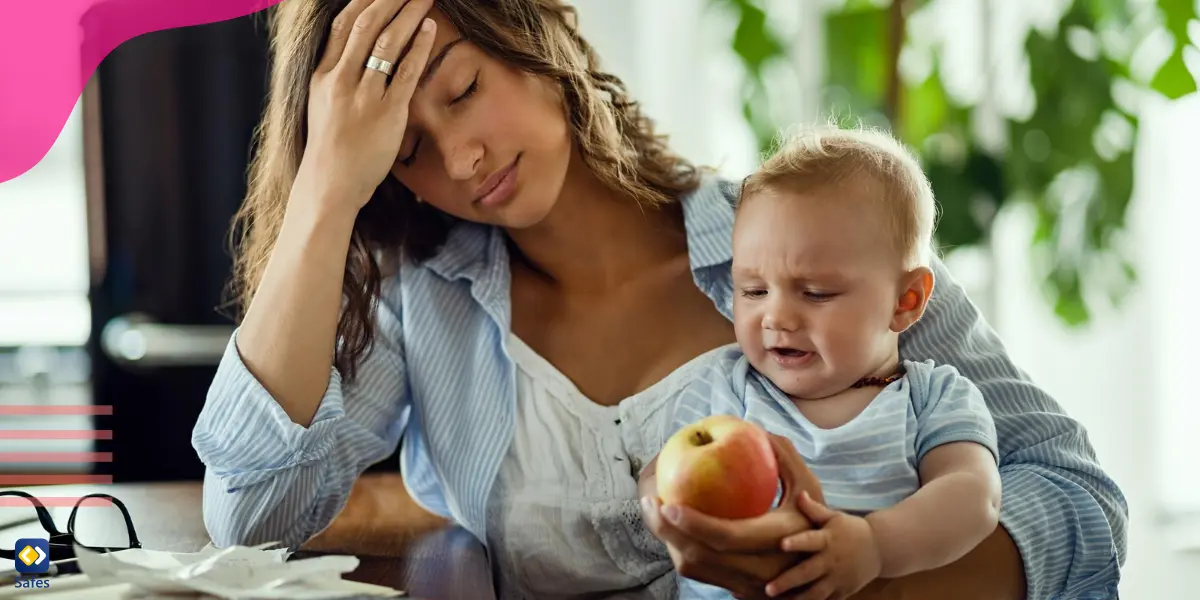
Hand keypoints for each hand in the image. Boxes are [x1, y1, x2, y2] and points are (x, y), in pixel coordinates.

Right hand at [298, 0, 435, 207]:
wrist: (331, 183)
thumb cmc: (331, 146)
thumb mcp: (322, 102)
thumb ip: (336, 73)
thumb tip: (353, 49)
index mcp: (322, 74)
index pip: (343, 24)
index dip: (365, 0)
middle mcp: (340, 79)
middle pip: (367, 25)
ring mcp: (363, 96)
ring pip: (387, 42)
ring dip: (409, 14)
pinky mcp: (386, 113)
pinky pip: (405, 72)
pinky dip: (418, 47)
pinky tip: (430, 29)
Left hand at [641, 434, 825, 598]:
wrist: (827, 570)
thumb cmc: (816, 519)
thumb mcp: (809, 489)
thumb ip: (785, 458)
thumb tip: (755, 427)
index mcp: (777, 542)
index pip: (727, 537)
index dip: (694, 522)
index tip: (668, 502)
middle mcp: (760, 570)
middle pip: (700, 557)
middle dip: (667, 532)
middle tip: (649, 502)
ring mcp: (747, 586)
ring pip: (693, 568)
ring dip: (668, 541)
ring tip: (652, 511)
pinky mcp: (735, 590)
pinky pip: (697, 572)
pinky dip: (678, 549)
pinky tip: (667, 525)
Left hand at [767, 492, 881, 599]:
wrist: (880, 549)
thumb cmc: (850, 530)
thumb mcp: (835, 517)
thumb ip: (814, 510)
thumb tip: (799, 494)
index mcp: (828, 540)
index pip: (810, 540)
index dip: (797, 542)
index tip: (782, 544)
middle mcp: (832, 560)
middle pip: (808, 572)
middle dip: (788, 581)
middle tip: (768, 588)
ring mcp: (838, 579)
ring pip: (816, 593)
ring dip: (797, 599)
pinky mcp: (843, 592)